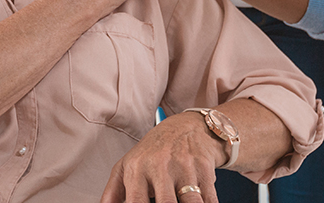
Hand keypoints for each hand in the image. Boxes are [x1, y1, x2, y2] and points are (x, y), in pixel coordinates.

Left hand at [100, 112, 225, 202]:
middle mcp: (160, 166)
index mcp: (137, 168)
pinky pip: (209, 199)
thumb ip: (113, 191)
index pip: (136, 202)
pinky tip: (200, 201)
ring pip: (191, 202)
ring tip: (184, 201)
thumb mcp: (128, 166)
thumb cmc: (154, 152)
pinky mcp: (204, 168)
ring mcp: (184, 167)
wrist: (186, 127)